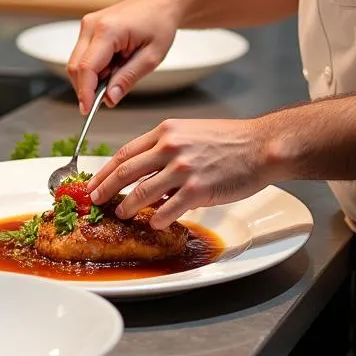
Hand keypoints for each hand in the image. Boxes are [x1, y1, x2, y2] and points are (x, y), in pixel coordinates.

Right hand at [66, 0, 182, 113]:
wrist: (161, 2)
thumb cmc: (160, 24)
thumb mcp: (151, 57)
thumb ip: (128, 78)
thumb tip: (109, 99)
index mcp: (107, 30)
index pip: (86, 69)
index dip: (85, 93)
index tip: (88, 111)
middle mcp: (91, 24)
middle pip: (75, 66)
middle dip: (87, 87)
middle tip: (110, 96)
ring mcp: (88, 24)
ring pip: (77, 62)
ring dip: (93, 76)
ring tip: (120, 72)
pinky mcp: (89, 27)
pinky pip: (83, 54)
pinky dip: (95, 67)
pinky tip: (115, 64)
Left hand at [86, 117, 272, 228]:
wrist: (261, 146)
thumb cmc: (230, 139)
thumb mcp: (191, 132)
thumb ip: (166, 148)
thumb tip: (147, 173)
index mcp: (166, 131)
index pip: (125, 152)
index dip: (105, 170)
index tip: (94, 182)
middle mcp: (170, 147)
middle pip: (126, 171)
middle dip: (105, 188)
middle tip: (95, 201)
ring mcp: (183, 169)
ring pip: (142, 191)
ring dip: (127, 206)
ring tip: (121, 214)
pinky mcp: (198, 190)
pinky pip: (168, 209)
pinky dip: (157, 219)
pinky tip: (153, 224)